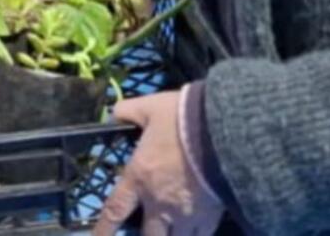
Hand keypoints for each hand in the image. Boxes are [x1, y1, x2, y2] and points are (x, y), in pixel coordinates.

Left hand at [93, 91, 225, 235]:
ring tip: (172, 232)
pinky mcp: (211, 216)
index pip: (114, 210)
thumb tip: (114, 114)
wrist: (226, 132)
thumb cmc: (183, 120)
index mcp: (139, 177)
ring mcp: (186, 213)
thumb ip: (128, 112)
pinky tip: (196, 230)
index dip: (103, 229)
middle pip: (148, 235)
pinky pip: (201, 235)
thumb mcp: (150, 107)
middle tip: (147, 231)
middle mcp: (159, 202)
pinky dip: (196, 234)